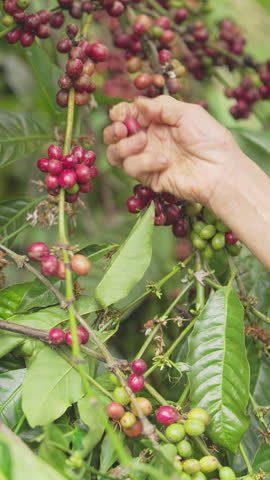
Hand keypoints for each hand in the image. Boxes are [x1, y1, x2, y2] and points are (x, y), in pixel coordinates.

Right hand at [103, 95, 240, 206]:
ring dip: (125, 146)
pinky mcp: (148, 177)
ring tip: (143, 142)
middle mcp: (148, 139)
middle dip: (113, 130)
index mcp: (157, 121)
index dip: (120, 113)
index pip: (128, 115)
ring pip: (116, 153)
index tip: (122, 113)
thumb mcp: (188, 112)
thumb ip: (161, 106)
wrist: (219, 171)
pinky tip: (163, 161)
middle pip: (114, 135)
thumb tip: (136, 102)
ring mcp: (146, 159)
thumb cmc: (210, 140)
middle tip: (124, 129)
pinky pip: (131, 168)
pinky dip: (143, 162)